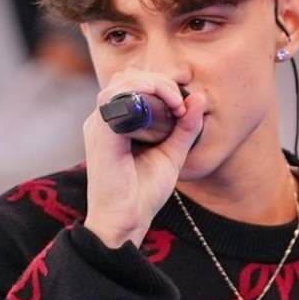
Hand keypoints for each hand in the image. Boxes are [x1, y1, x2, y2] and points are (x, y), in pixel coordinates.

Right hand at [82, 70, 205, 248]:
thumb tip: (199, 98)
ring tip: (174, 101)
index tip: (183, 105)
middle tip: (180, 102)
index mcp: (116, 123)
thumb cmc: (143, 192)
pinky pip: (115, 99)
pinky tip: (165, 105)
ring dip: (153, 83)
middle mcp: (103, 120)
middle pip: (128, 77)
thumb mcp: (172, 154)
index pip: (133, 83)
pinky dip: (142, 92)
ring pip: (122, 82)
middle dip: (159, 80)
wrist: (126, 222)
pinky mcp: (101, 134)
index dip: (160, 84)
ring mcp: (99, 125)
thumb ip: (185, 128)